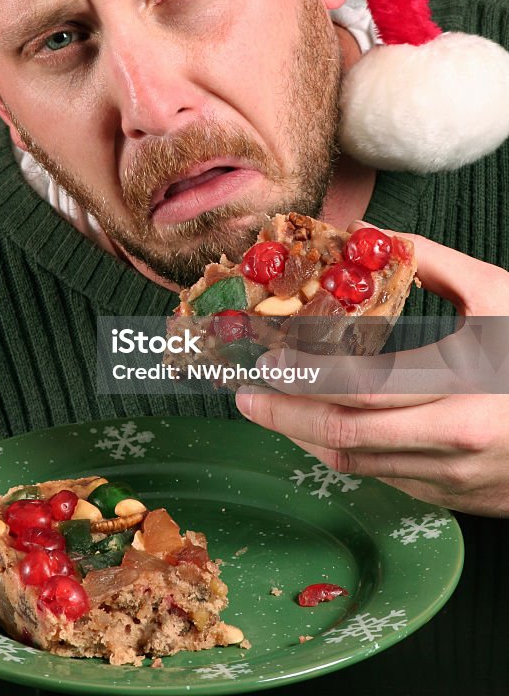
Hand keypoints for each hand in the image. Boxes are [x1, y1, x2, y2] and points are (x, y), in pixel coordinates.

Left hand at [235, 224, 508, 514]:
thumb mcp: (498, 296)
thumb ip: (428, 263)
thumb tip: (366, 233)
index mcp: (463, 388)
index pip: (359, 391)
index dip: (303, 379)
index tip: (266, 361)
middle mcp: (452, 443)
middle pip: (345, 438)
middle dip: (284, 417)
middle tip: (246, 395)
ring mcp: (454, 479)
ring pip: (358, 466)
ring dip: (307, 437)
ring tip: (275, 409)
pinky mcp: (456, 498)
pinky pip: (385, 479)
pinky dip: (346, 452)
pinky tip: (327, 427)